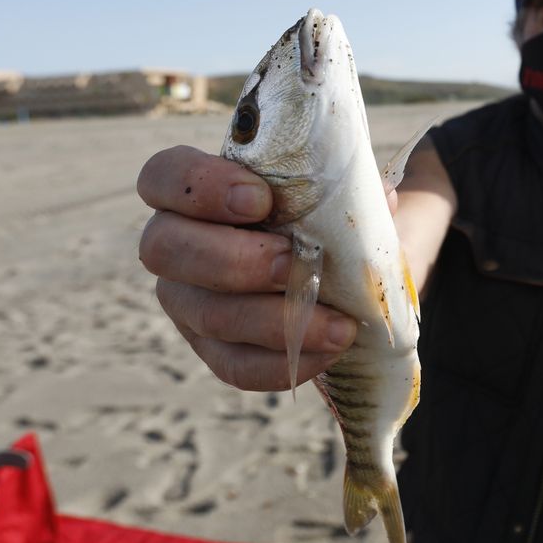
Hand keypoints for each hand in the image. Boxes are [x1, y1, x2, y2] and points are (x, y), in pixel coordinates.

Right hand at [136, 146, 356, 390]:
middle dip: (235, 259)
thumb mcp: (329, 188)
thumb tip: (380, 198)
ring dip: (275, 321)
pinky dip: (285, 362)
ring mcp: (187, 303)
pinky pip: (235, 366)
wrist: (334, 265)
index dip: (199, 187)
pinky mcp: (213, 350)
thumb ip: (345, 185)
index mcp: (190, 192)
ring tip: (338, 324)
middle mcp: (173, 246)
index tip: (260, 198)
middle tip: (295, 261)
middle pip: (164, 249)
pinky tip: (330, 351)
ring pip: (207, 315)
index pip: (162, 177)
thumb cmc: (318, 213)